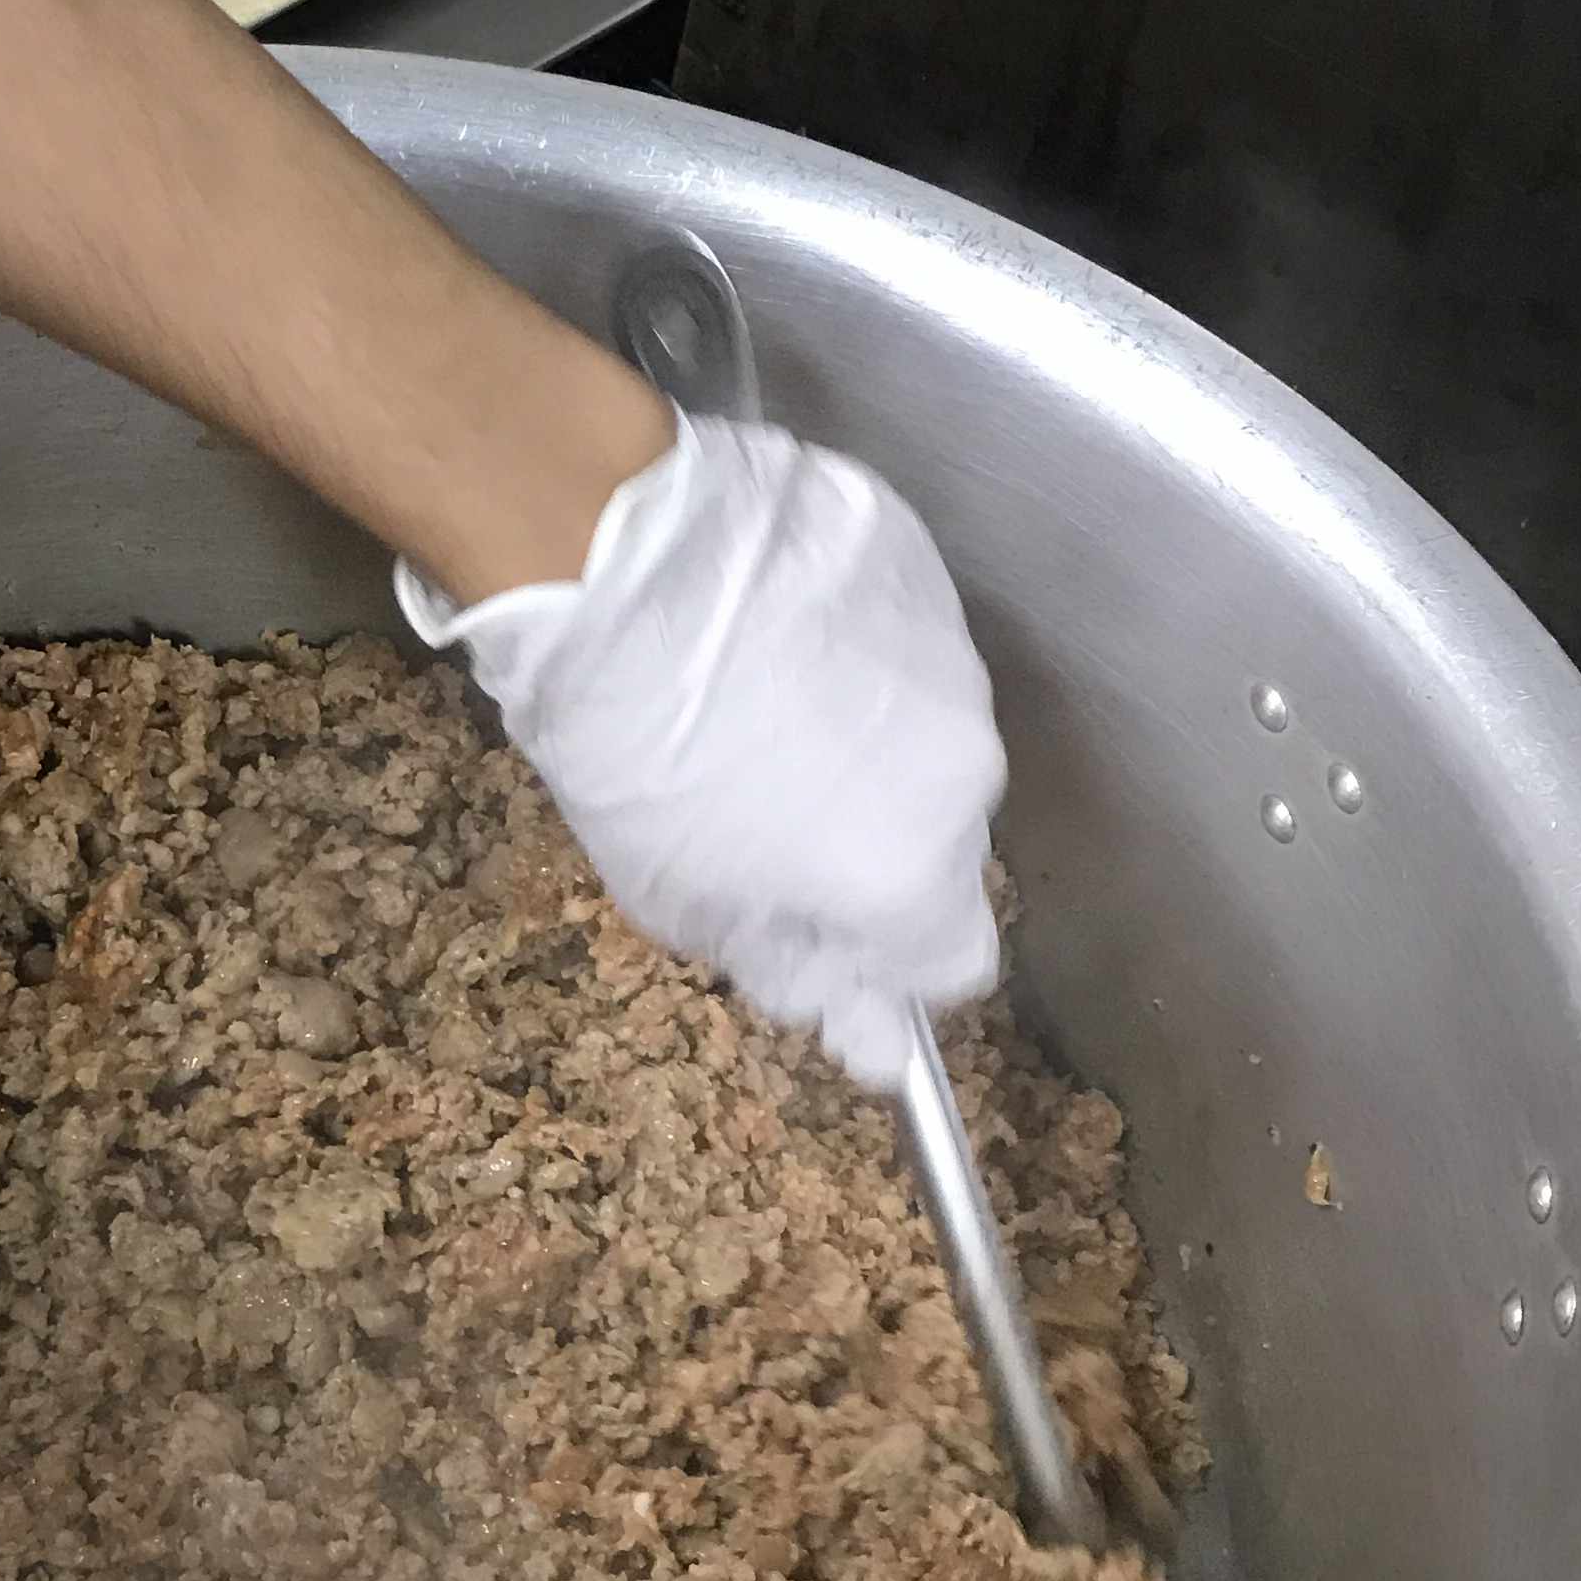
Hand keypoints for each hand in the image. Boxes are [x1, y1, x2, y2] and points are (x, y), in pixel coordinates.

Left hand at [398, 409, 1003, 1088]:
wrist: (615, 558)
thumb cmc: (633, 746)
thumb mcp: (679, 901)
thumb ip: (788, 967)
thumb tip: (856, 1023)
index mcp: (910, 872)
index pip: (956, 966)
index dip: (888, 962)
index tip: (826, 934)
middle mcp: (965, 771)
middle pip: (943, 844)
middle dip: (874, 842)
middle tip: (768, 807)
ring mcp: (954, 659)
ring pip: (928, 737)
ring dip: (867, 742)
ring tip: (760, 704)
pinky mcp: (923, 571)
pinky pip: (905, 641)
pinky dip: (855, 653)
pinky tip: (771, 632)